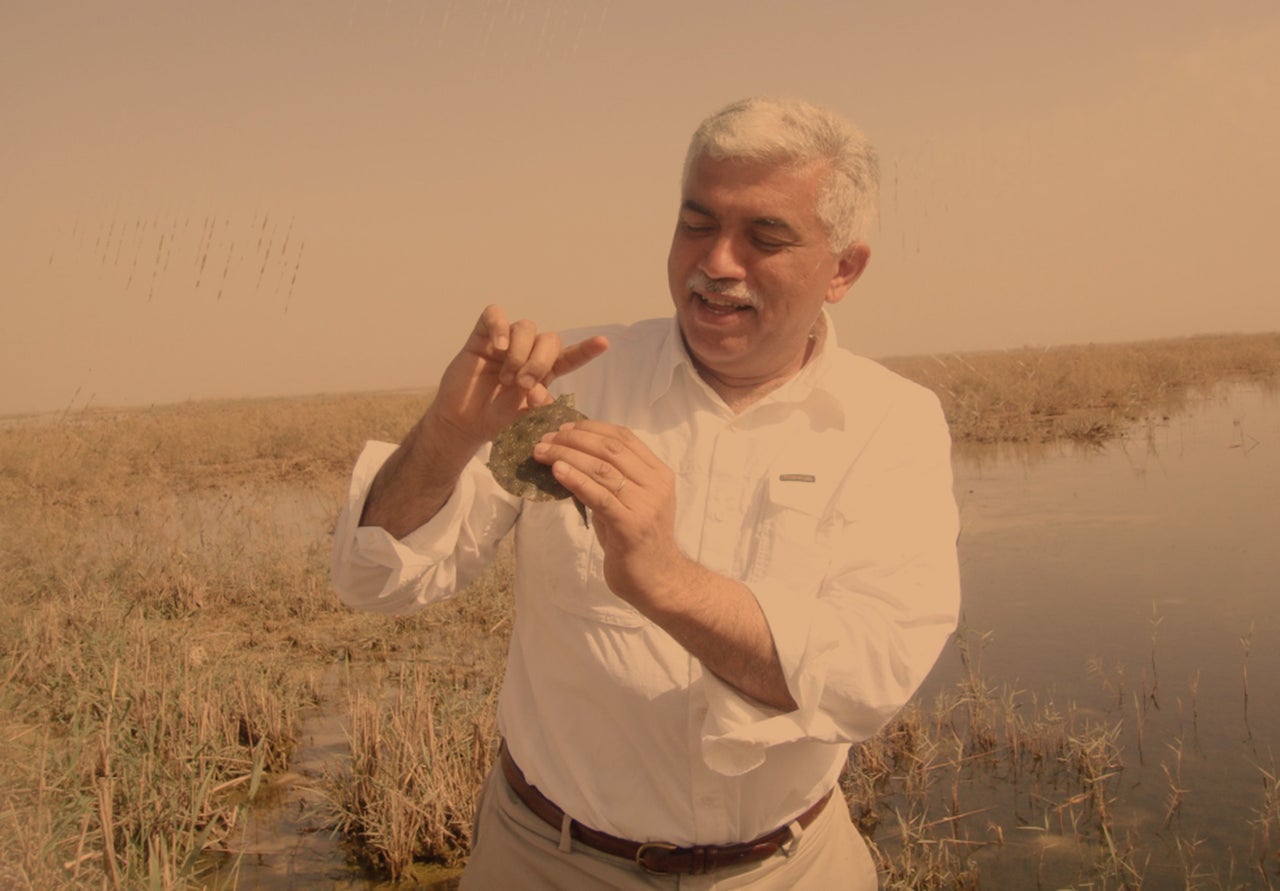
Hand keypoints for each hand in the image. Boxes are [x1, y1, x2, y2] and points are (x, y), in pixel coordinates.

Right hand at [429, 305, 608, 450]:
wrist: (464, 423)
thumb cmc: (496, 419)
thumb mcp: (524, 416)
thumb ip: (538, 404)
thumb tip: (544, 394)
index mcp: (545, 372)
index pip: (570, 356)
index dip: (586, 349)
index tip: (604, 343)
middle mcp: (528, 353)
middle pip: (548, 339)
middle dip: (539, 362)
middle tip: (524, 385)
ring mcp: (505, 343)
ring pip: (525, 327)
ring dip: (520, 353)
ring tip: (507, 378)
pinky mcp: (482, 336)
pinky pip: (494, 315)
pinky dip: (499, 327)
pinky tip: (499, 346)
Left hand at [533, 421, 684, 604]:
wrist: (658, 580)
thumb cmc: (636, 540)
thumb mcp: (627, 502)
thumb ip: (610, 479)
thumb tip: (572, 455)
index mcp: (658, 473)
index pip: (624, 437)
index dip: (591, 428)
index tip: (564, 428)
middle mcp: (655, 485)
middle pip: (610, 449)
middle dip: (574, 439)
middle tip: (545, 439)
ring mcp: (645, 505)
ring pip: (602, 469)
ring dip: (567, 455)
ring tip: (542, 452)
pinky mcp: (630, 526)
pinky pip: (599, 496)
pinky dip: (575, 479)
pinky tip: (556, 471)